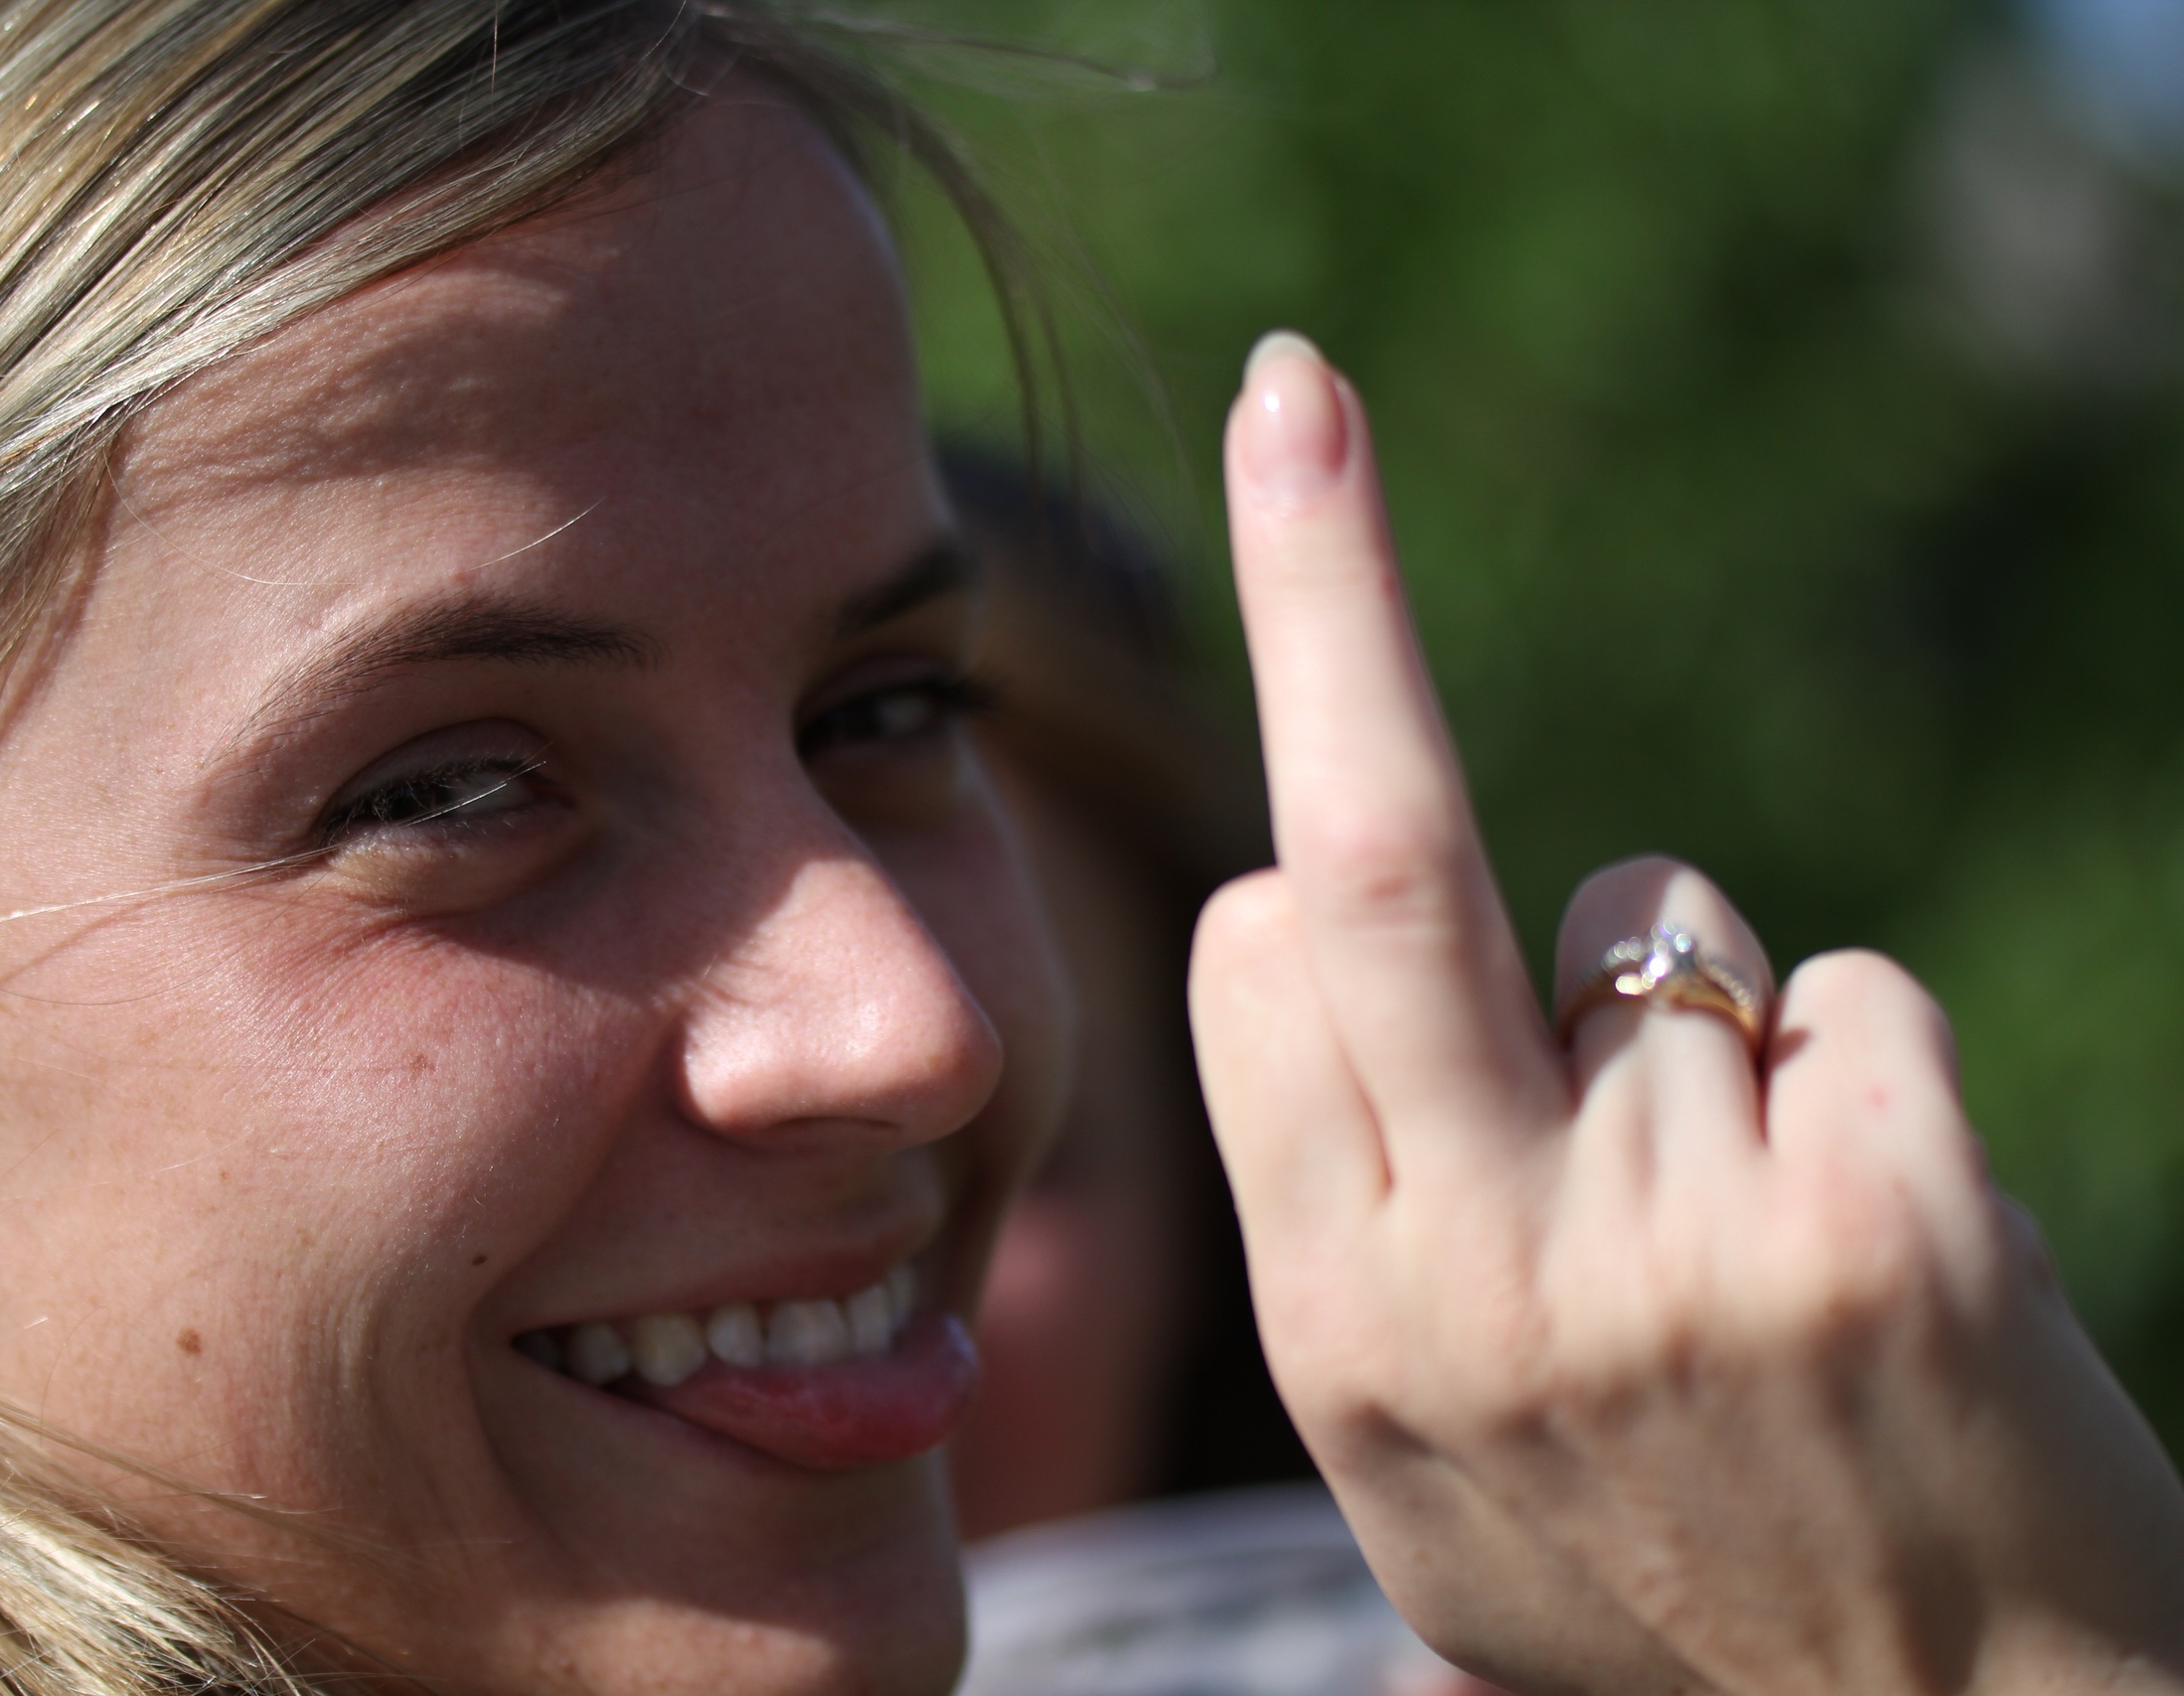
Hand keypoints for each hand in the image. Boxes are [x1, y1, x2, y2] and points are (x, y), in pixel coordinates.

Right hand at [1191, 331, 2183, 1695]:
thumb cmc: (1649, 1572)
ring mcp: (1682, 1252)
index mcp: (1337, 1324)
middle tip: (1297, 392)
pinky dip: (1856, 1074)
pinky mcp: (1884, 1225)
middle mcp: (1480, 1279)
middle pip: (1372, 851)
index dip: (1304, 883)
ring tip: (1753, 1239)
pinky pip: (1838, 1001)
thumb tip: (1291, 913)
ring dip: (1699, 1027)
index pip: (1257, 954)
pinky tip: (1883, 1251)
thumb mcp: (1419, 1451)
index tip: (1299, 800)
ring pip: (1660, 932)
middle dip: (1322, 589)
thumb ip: (1352, 1204)